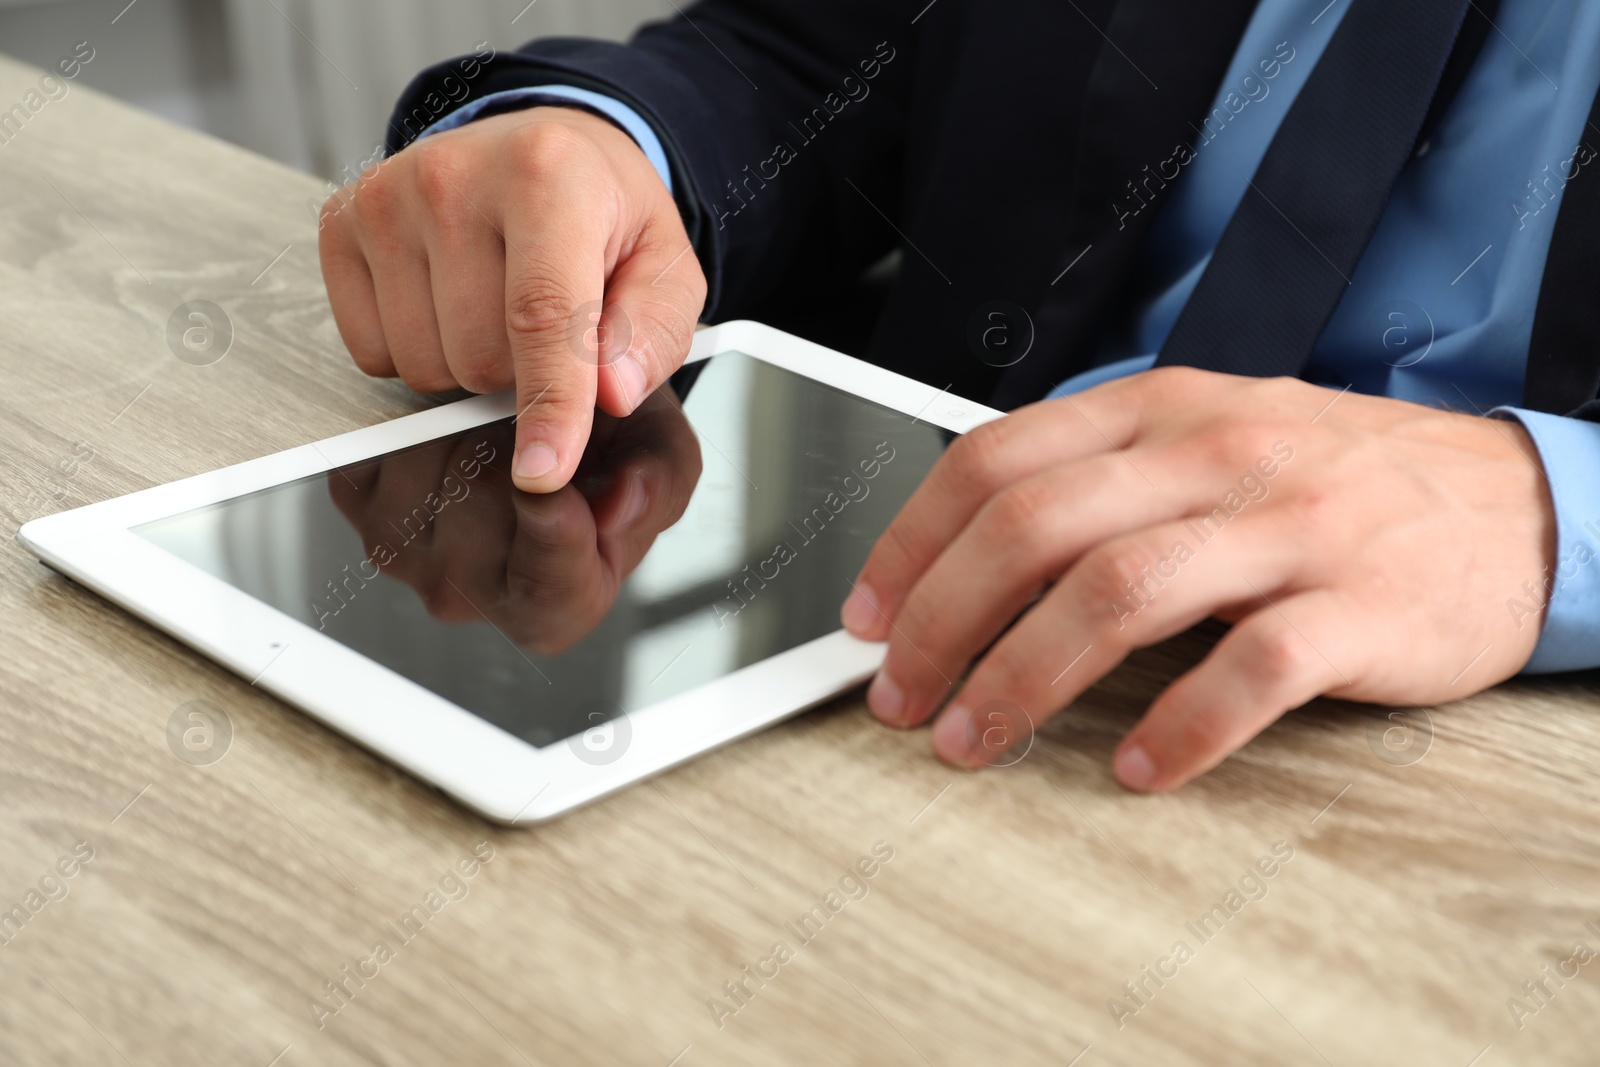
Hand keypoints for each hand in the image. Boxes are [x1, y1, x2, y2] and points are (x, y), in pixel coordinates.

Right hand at [319, 107, 706, 493]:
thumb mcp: (664, 266)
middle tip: (545, 321)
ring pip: (424, 365)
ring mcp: (385, 199)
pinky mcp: (341, 224)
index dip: (548, 405)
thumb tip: (609, 394)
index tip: (543, 471)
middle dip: (521, 373)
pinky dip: (415, 350)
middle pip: (480, 357)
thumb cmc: (604, 215)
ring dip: (467, 365)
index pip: (542, 316)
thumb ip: (652, 333)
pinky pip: (373, 353)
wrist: (542, 148)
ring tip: (496, 303)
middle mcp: (454, 177)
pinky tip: (445, 300)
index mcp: (548, 176)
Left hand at [329, 388, 701, 652]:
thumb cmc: (607, 443)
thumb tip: (618, 506)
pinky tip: (452, 418)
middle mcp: (473, 593)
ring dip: (464, 429)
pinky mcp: (358, 500)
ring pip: (425, 482)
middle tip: (540, 422)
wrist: (544, 408)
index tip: (554, 489)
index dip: (552, 540)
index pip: (549, 594)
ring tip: (499, 419)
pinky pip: (377, 451)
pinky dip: (415, 417)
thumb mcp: (664, 452)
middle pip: (481, 521)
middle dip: (513, 454)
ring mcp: (406, 555)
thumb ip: (658, 481)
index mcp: (557, 602)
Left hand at [839, 368, 1555, 790]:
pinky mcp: (1361, 605)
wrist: (1514, 502)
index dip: (911, 543)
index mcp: (1160, 410)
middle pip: (1034, 528)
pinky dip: (1181, 727)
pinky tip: (1138, 769)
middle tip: (897, 697)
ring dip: (1024, 678)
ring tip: (973, 741)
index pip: (996, 460)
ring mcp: (1291, 525)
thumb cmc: (1333, 479)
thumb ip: (1099, 478)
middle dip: (940, 620)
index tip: (864, 616)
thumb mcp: (1209, 439)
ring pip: (1120, 591)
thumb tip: (964, 552)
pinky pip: (1252, 670)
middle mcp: (1215, 453)